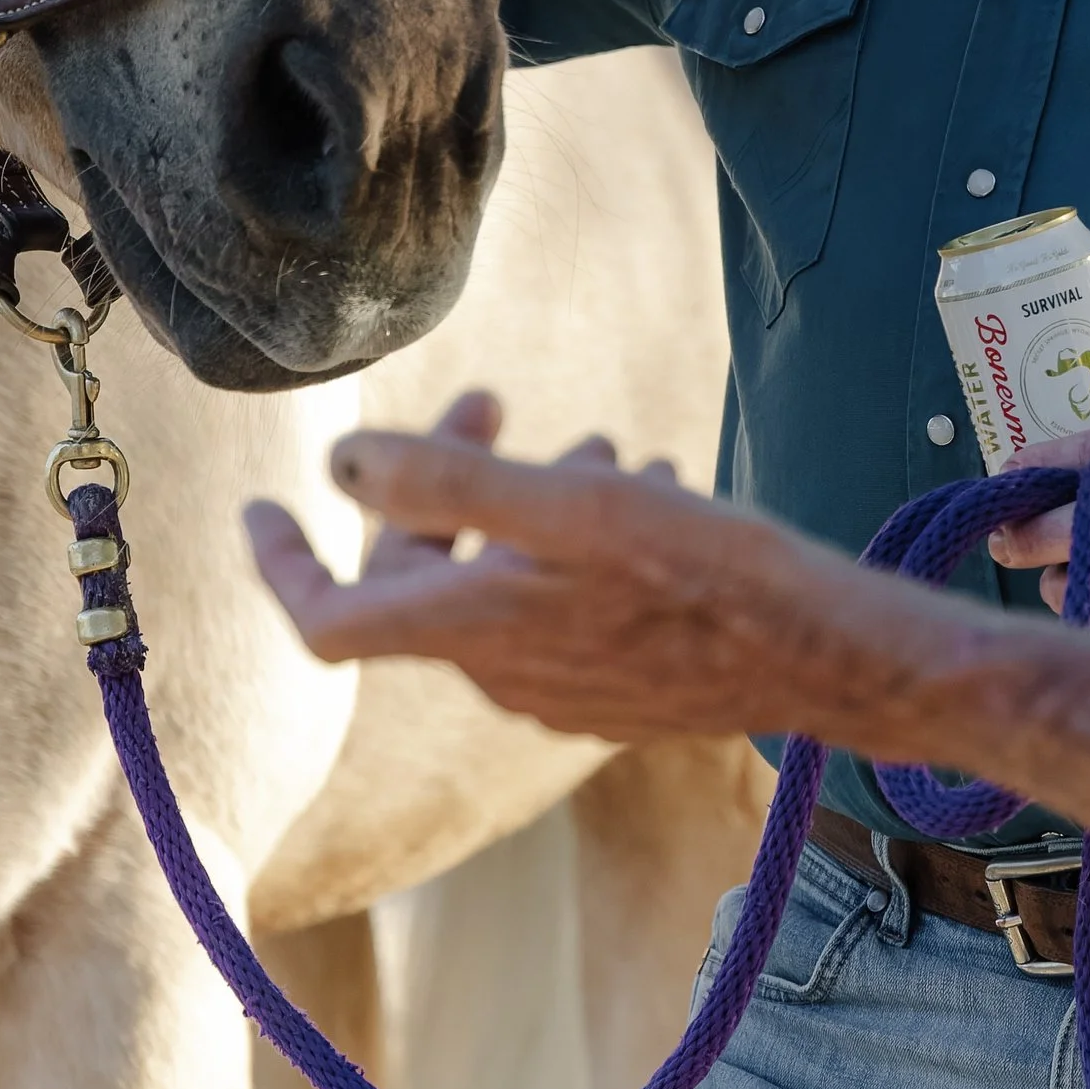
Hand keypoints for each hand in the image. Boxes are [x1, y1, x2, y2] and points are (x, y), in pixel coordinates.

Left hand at [245, 401, 986, 751]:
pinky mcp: (618, 691)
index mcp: (476, 631)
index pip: (329, 621)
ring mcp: (563, 691)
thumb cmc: (710, 577)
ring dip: (520, 502)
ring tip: (594, 441)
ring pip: (500, 584)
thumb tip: (343, 462)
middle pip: (422, 581)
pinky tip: (643, 486)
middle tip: (488, 397)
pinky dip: (571, 542)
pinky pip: (560, 609)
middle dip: (436, 484)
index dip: (282, 564)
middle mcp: (505, 674)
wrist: (831, 657)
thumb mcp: (573, 503)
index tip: (258, 510)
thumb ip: (450, 479)